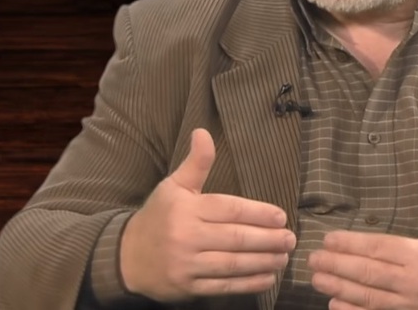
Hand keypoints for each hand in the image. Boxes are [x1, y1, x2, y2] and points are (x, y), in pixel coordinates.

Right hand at [119, 128, 296, 301]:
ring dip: (263, 261)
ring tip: (284, 257)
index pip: (229, 209)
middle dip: (268, 239)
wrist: (126, 256)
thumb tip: (203, 132)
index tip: (281, 217)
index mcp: (186, 208)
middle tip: (291, 239)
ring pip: (233, 263)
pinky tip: (268, 277)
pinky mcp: (188, 287)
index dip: (258, 213)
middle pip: (236, 238)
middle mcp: (187, 236)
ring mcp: (187, 264)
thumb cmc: (158, 217)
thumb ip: (196, 163)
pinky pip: (224, 286)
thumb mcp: (173, 186)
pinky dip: (249, 283)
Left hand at [307, 170, 417, 309]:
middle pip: (369, 273)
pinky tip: (334, 305)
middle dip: (337, 266)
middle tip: (312, 259)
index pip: (380, 248)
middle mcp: (413, 282)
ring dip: (340, 289)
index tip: (328, 239)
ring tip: (317, 280)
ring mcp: (410, 305)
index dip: (352, 244)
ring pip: (369, 297)